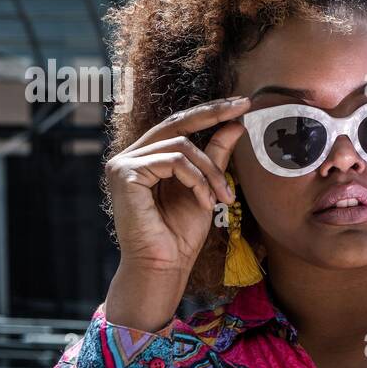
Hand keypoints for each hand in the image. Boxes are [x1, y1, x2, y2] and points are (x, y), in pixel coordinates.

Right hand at [103, 95, 251, 331]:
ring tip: (223, 198)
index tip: (242, 102)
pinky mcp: (123, 173)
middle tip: (243, 109)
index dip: (210, 111)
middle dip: (213, 114)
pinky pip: (172, 162)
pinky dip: (196, 181)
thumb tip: (235, 124)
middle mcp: (132, 155)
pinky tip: (206, 202)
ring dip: (210, 172)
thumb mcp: (207, 187)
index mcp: (149, 157)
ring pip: (181, 147)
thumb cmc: (182, 233)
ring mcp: (123, 163)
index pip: (180, 124)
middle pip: (177, 123)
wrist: (165, 265)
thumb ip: (216, 156)